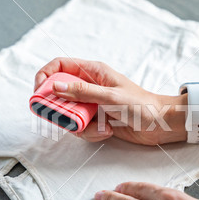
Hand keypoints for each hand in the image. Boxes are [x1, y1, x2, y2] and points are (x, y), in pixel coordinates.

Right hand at [34, 58, 186, 144]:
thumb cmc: (141, 105)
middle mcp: (88, 87)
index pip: (59, 66)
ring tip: (101, 127)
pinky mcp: (95, 121)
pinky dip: (91, 133)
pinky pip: (80, 128)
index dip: (45, 76)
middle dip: (62, 111)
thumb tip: (55, 86)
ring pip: (68, 115)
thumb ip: (82, 91)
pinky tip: (107, 131)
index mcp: (92, 72)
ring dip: (80, 126)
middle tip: (71, 119)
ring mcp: (91, 105)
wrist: (159, 125)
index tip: (38, 93)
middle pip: (59, 95)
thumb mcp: (111, 96)